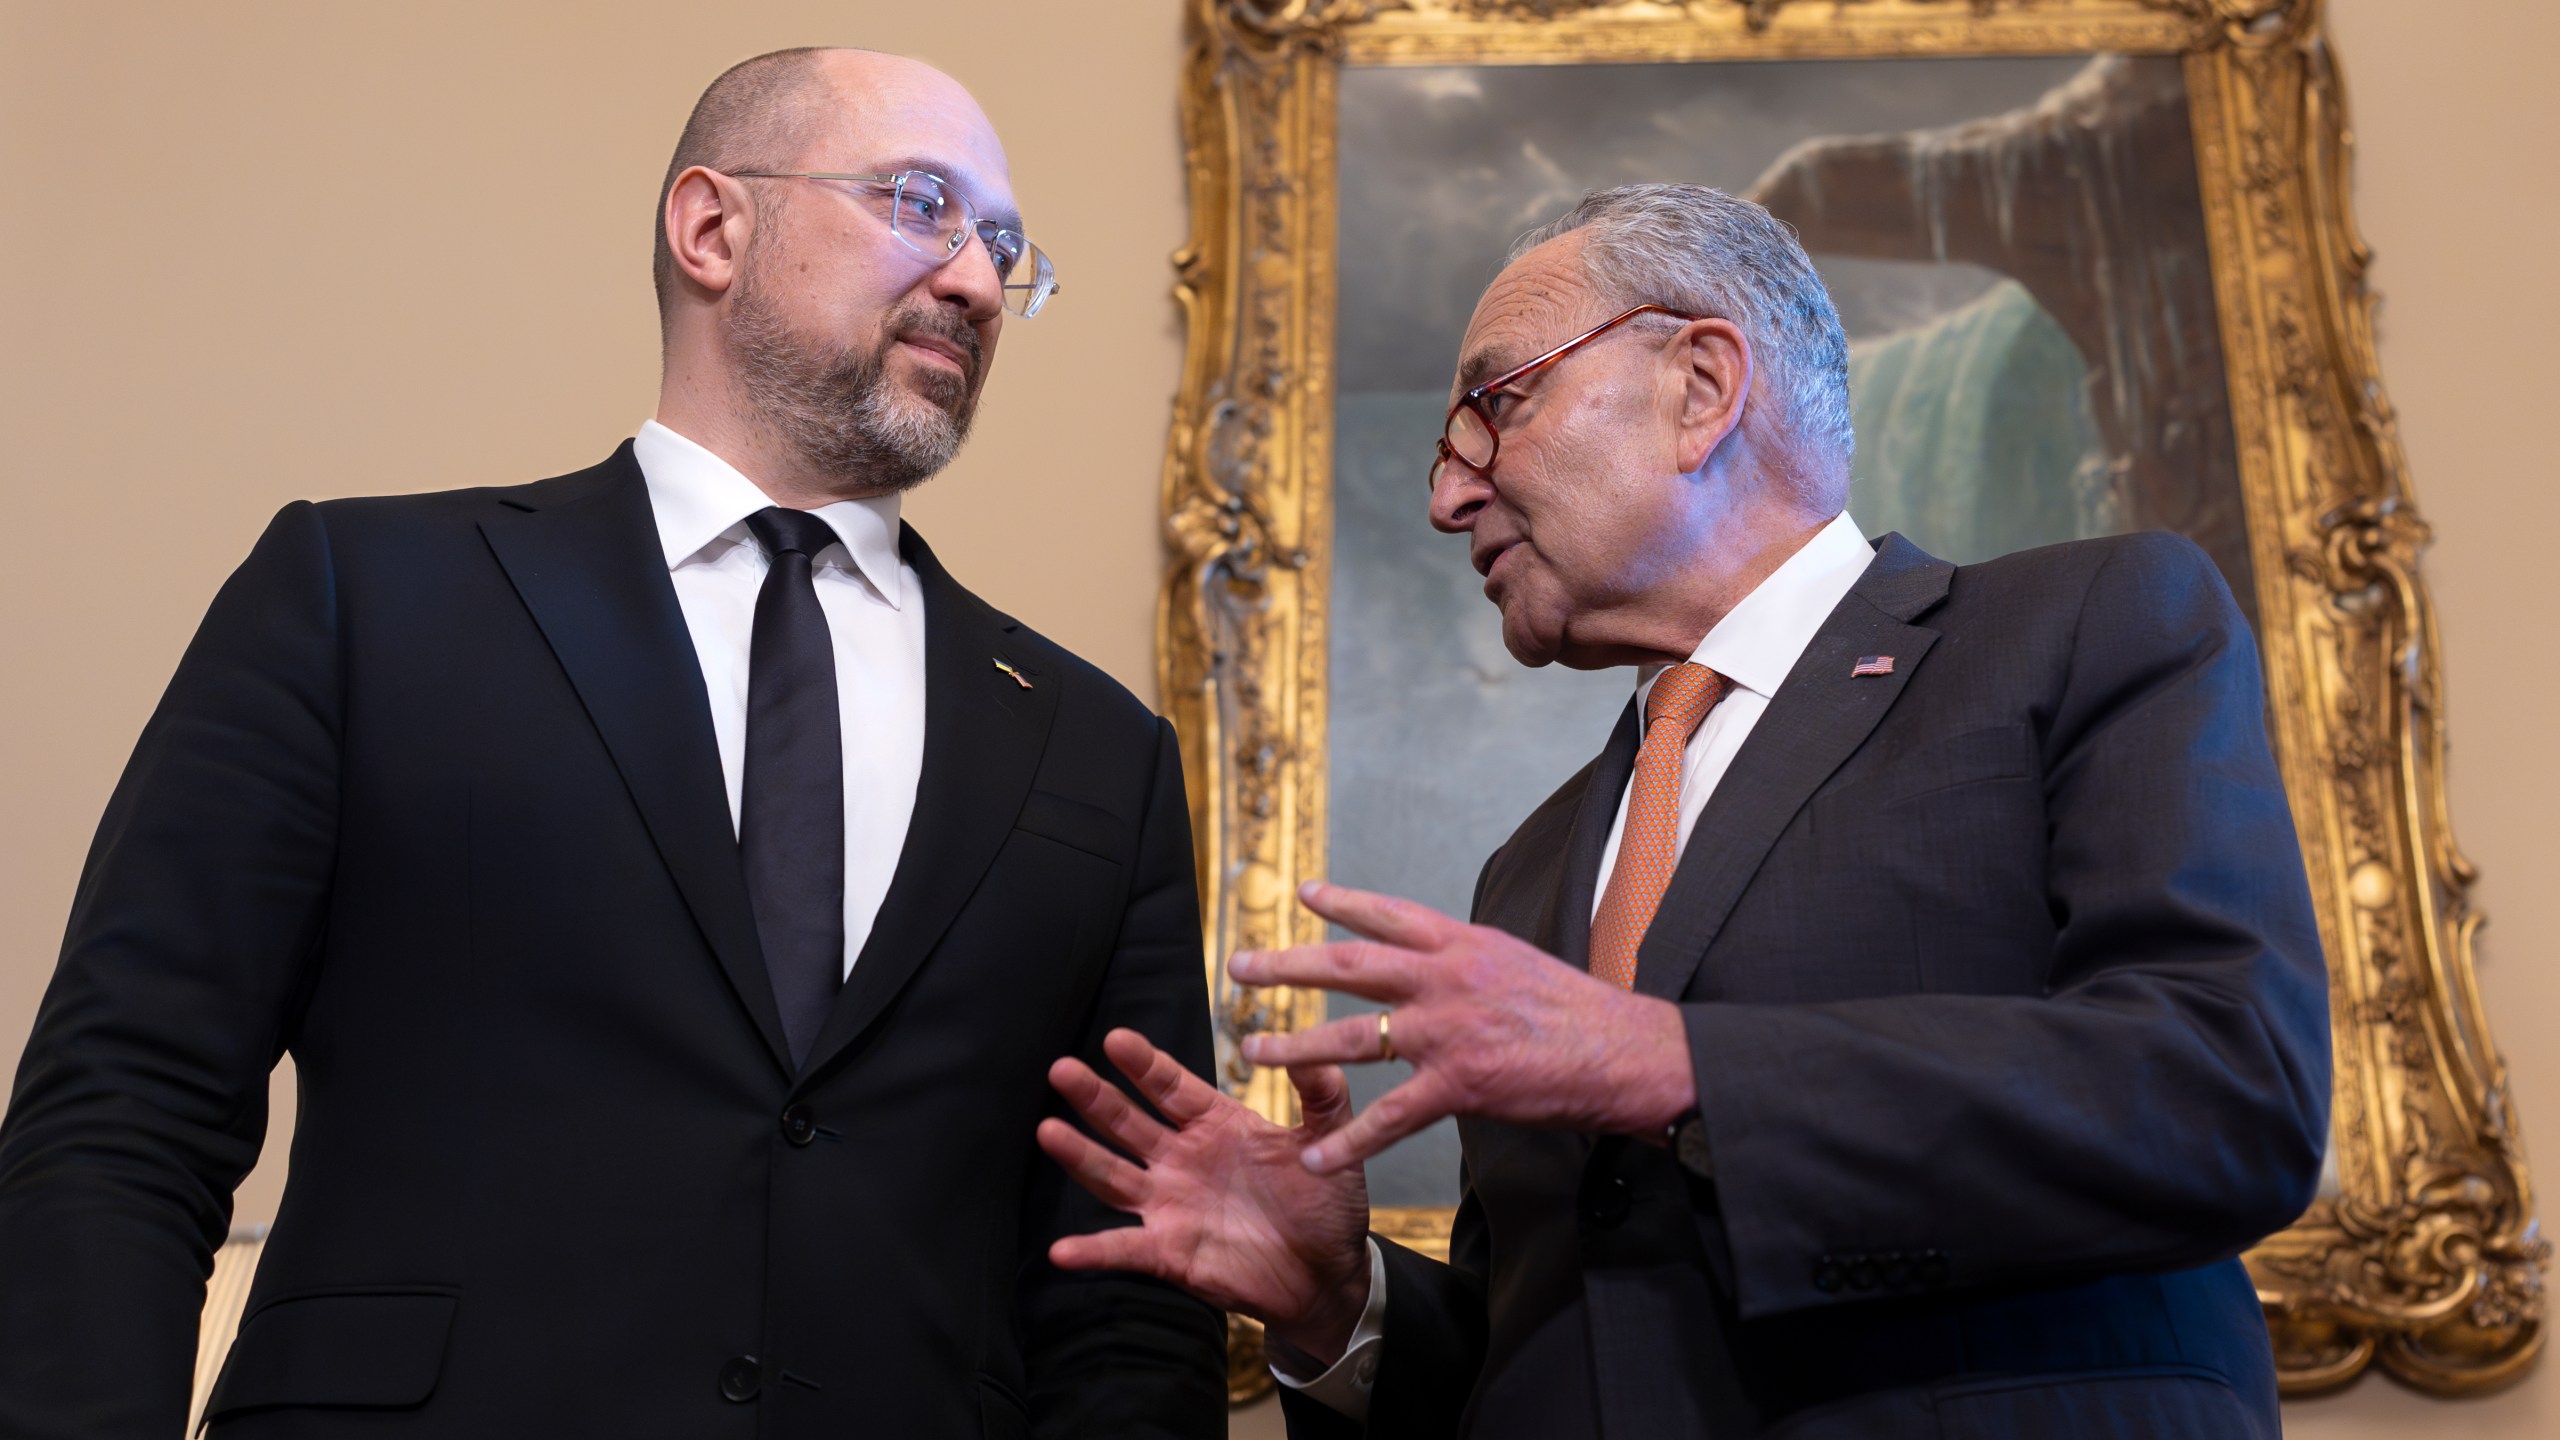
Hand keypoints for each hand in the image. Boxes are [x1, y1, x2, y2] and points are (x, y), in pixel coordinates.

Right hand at [1039, 1028, 1375, 1363]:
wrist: (1328, 1274)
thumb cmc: (1325, 1204)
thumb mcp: (1327, 1142)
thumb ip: (1321, 1094)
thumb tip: (1314, 1047)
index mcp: (1215, 1125)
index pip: (1171, 1086)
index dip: (1143, 1065)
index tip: (1115, 1038)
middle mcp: (1182, 1159)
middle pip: (1128, 1123)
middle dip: (1095, 1097)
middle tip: (1062, 1068)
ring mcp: (1170, 1205)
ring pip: (1114, 1175)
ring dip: (1080, 1155)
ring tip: (1046, 1130)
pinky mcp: (1169, 1252)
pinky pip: (1124, 1249)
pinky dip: (1093, 1251)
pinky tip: (1061, 1250)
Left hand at [1234, 882, 1696, 1174]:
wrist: (1628, 1052)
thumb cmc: (1581, 1012)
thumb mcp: (1519, 961)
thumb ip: (1469, 960)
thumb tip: (1437, 955)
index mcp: (1463, 944)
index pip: (1387, 915)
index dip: (1340, 902)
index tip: (1300, 892)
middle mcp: (1446, 977)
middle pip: (1347, 965)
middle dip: (1285, 964)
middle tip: (1239, 967)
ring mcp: (1448, 1031)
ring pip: (1352, 1037)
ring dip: (1294, 1045)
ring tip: (1252, 1050)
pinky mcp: (1459, 1085)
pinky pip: (1388, 1118)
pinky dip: (1348, 1141)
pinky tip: (1315, 1156)